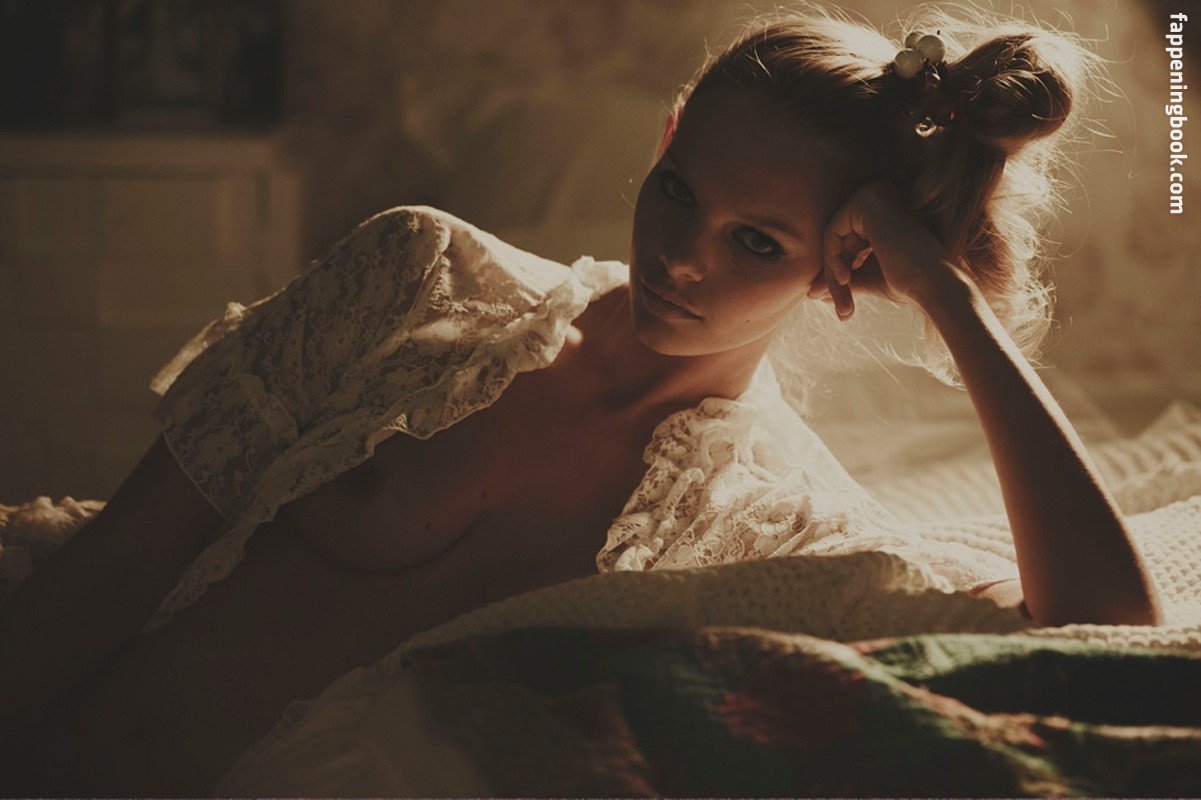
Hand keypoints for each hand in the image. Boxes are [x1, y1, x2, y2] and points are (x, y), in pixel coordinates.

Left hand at [808, 181, 965, 319]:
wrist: (932, 285)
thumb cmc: (907, 284)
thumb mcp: (867, 278)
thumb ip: (841, 279)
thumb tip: (812, 291)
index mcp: (884, 212)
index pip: (847, 241)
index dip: (839, 274)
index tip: (840, 306)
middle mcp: (879, 196)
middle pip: (838, 239)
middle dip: (834, 276)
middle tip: (841, 310)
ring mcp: (873, 194)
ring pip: (833, 238)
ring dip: (833, 274)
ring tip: (843, 302)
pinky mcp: (865, 200)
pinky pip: (832, 232)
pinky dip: (832, 260)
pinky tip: (844, 279)